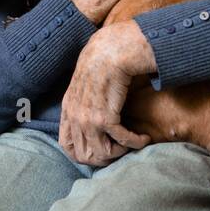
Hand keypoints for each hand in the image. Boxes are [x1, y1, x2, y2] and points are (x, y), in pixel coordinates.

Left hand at [59, 22, 153, 166]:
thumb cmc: (102, 63)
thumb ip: (82, 101)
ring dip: (121, 153)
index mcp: (68, 109)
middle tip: (120, 152)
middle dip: (104, 159)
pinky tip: (144, 138)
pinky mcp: (106, 118)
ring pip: (102, 154)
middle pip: (84, 156)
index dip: (82, 154)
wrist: (110, 51)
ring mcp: (88, 120)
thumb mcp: (83, 84)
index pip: (65, 146)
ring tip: (133, 143)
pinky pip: (121, 142)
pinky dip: (135, 143)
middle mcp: (75, 118)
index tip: (99, 151)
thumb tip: (91, 115)